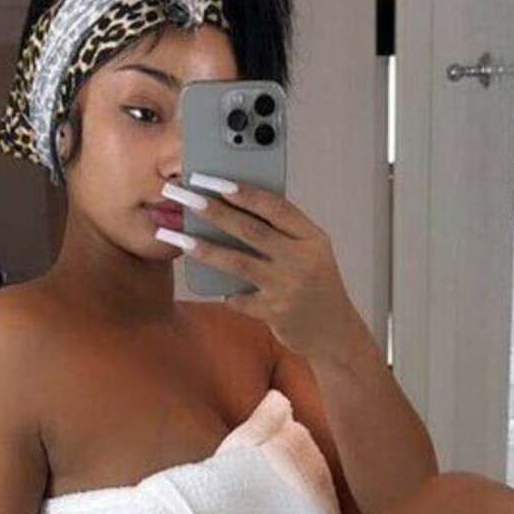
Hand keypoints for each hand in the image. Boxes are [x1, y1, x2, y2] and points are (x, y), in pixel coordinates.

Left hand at [181, 176, 359, 359]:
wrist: (334, 331)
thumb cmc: (316, 285)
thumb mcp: (311, 252)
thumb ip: (284, 233)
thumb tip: (236, 208)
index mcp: (312, 238)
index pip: (277, 208)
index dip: (246, 193)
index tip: (217, 182)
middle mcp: (302, 260)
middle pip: (251, 231)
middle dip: (216, 212)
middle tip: (188, 199)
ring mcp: (287, 288)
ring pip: (238, 263)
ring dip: (206, 249)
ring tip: (179, 238)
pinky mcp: (274, 313)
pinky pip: (239, 298)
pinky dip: (226, 292)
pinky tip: (216, 288)